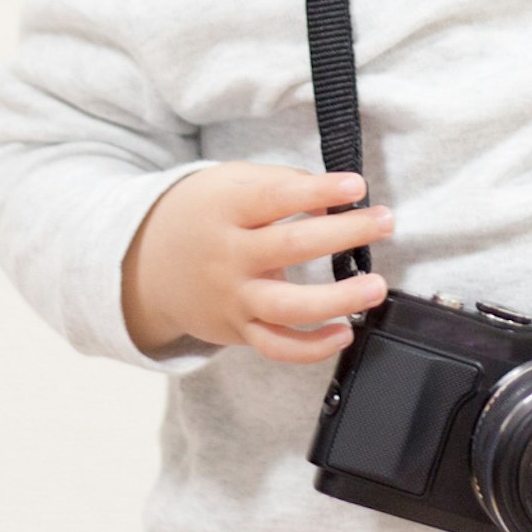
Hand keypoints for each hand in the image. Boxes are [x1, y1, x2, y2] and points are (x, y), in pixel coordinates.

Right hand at [121, 163, 393, 361]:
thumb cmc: (206, 214)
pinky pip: (277, 347)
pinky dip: (312, 348)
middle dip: (343, 235)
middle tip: (385, 222)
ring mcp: (232, 297)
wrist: (147, 263)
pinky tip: (345, 332)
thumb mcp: (231, 184)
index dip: (317, 191)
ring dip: (337, 299)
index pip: (275, 198)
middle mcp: (227, 255)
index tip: (356, 187)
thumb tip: (337, 198)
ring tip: (376, 286)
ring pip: (287, 307)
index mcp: (226, 210)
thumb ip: (281, 185)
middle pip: (289, 247)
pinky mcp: (238, 329)